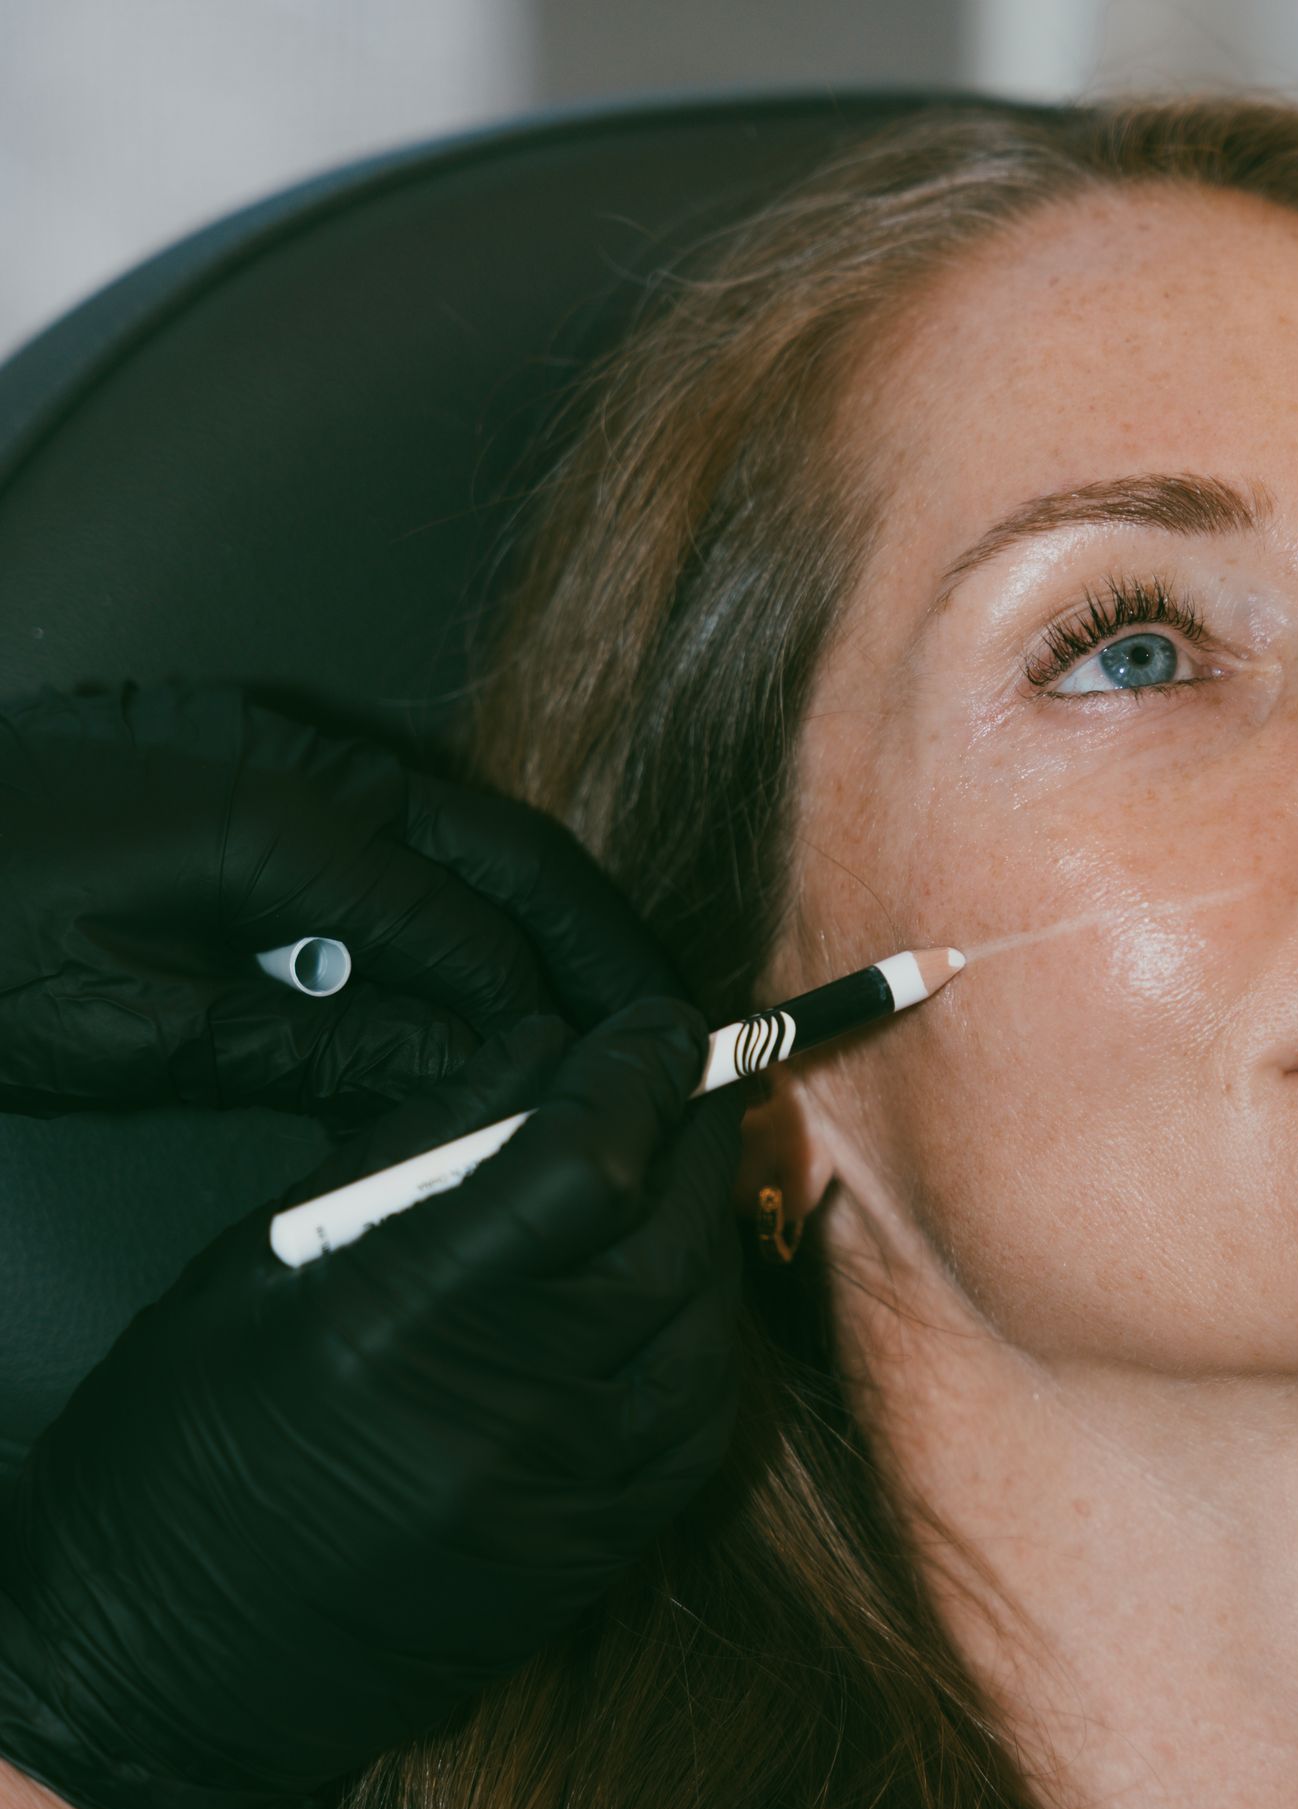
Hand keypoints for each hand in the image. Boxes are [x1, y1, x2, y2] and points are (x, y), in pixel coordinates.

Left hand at [0, 682, 668, 1121]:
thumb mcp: (129, 1032)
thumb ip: (311, 1039)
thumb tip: (460, 1064)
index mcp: (274, 821)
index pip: (463, 925)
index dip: (548, 1009)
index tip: (608, 1072)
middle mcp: (288, 754)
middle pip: (493, 843)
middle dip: (586, 935)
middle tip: (657, 1019)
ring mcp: (258, 736)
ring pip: (448, 814)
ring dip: (528, 903)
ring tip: (588, 991)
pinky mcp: (226, 751)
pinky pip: (380, 808)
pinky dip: (446, 878)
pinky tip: (464, 946)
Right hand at [0, 1001, 742, 1808]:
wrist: (166, 1670)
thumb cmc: (182, 1447)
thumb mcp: (262, 1261)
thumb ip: (416, 1148)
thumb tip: (541, 1046)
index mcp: (386, 1325)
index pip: (579, 1165)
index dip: (636, 1072)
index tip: (654, 1024)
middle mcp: (493, 1415)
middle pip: (663, 1234)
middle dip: (692, 1129)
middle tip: (688, 1073)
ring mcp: (557, 1498)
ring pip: (703, 1324)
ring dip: (709, 1226)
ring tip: (680, 1168)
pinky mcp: (592, 1558)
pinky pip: (701, 1423)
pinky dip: (709, 1332)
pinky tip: (676, 1286)